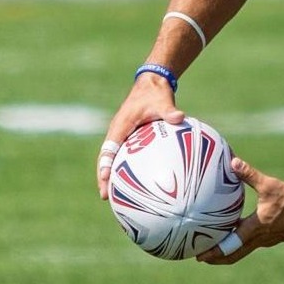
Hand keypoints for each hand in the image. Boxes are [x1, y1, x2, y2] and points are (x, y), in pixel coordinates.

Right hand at [95, 72, 184, 198]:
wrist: (152, 84)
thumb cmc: (155, 93)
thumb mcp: (162, 101)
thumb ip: (169, 111)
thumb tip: (180, 117)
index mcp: (121, 126)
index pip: (109, 149)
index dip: (105, 164)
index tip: (104, 179)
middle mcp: (118, 133)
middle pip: (106, 159)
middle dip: (104, 177)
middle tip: (106, 197)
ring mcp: (122, 137)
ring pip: (113, 160)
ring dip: (112, 176)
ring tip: (116, 198)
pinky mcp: (130, 139)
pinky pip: (125, 157)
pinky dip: (126, 170)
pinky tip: (138, 185)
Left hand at [197, 158, 283, 264]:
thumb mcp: (270, 185)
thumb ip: (250, 174)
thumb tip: (233, 162)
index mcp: (254, 228)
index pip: (230, 245)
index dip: (214, 251)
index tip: (200, 254)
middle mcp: (257, 239)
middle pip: (233, 255)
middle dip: (216, 258)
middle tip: (200, 257)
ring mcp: (264, 241)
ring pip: (241, 252)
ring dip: (226, 253)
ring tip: (213, 250)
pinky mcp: (270, 238)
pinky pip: (249, 246)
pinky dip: (238, 246)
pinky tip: (235, 235)